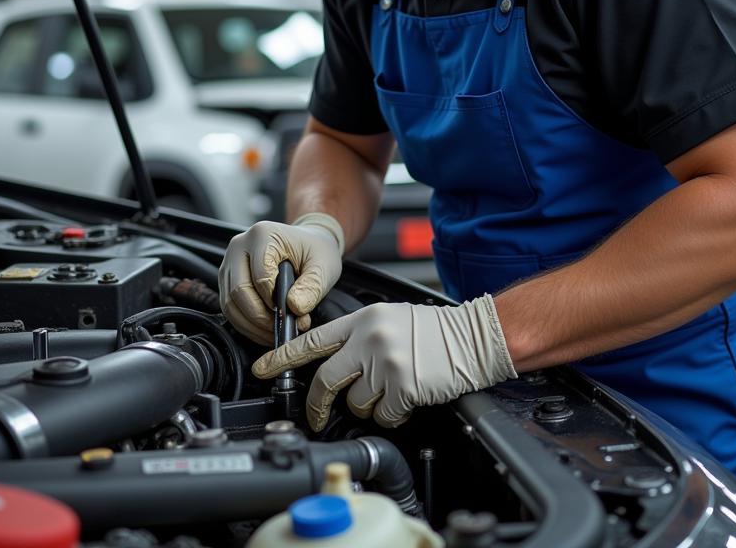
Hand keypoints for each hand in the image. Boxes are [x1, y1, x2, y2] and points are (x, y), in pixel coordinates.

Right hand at [219, 214, 344, 343]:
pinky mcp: (227, 278)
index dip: (275, 301)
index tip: (292, 313)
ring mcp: (229, 262)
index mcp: (262, 235)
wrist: (307, 244)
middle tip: (282, 328)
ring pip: (229, 304)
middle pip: (239, 291)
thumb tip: (294, 308)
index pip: (260, 277)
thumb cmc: (314, 251)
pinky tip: (265, 329)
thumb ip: (312, 287)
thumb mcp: (324, 266)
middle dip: (261, 318)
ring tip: (275, 332)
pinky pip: (229, 308)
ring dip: (251, 325)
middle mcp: (239, 245)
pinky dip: (245, 324)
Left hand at [251, 296, 516, 429]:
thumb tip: (329, 361)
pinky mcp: (403, 386)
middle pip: (325, 380)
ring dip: (368, 407)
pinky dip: (390, 415)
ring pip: (355, 403)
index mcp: (362, 320)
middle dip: (318, 404)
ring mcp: (385, 362)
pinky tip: (405, 399)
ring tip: (388, 392)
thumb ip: (357, 336)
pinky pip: (381, 415)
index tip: (262, 369)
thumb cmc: (432, 331)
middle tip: (317, 414)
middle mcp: (369, 338)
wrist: (472, 337)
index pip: (312, 340)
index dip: (282, 357)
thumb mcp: (388, 319)